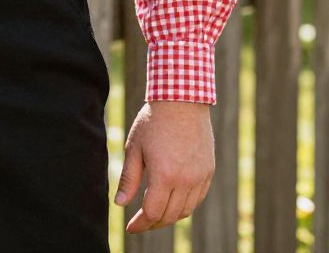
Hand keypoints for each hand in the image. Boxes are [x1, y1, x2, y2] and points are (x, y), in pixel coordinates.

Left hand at [114, 100, 214, 232]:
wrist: (181, 100)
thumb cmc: (153, 121)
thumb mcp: (134, 147)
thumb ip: (128, 179)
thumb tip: (120, 204)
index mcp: (164, 175)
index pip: (152, 212)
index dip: (140, 224)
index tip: (129, 227)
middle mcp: (185, 180)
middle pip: (170, 215)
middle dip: (153, 223)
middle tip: (140, 222)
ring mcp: (200, 177)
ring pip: (185, 210)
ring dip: (170, 216)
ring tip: (155, 213)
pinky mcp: (208, 171)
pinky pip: (197, 198)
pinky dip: (185, 205)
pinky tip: (173, 201)